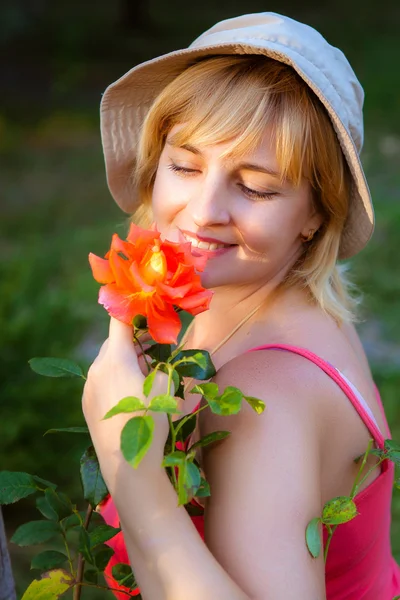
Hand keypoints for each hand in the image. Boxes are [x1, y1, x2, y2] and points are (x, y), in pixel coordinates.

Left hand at [82, 317, 169, 481]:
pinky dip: (115, 376)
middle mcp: (96, 368)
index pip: (119, 322)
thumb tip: (159, 359)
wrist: (127, 464)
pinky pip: (101, 380)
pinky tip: (131, 391)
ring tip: (145, 369)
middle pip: (113, 342)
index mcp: (115, 359)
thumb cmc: (150, 421)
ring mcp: (88, 387)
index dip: (132, 311)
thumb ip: (162, 364)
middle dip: (133, 340)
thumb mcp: (166, 387)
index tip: (145, 306)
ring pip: (107, 362)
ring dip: (124, 359)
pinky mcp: (86, 404)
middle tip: (154, 345)